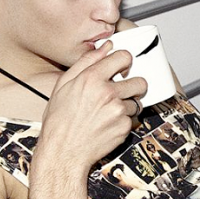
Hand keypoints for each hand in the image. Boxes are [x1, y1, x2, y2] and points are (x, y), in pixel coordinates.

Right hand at [37, 42, 147, 170]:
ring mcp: (118, 111)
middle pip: (139, 81)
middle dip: (133, 85)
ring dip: (127, 105)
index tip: (122, 68)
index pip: (124, 57)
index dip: (124, 62)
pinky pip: (133, 118)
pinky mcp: (124, 127)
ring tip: (109, 111)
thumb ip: (86, 62)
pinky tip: (108, 123)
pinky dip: (124, 120)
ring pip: (137, 101)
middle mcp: (108, 93)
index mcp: (91, 79)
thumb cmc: (60, 120)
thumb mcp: (64, 85)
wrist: (63, 151)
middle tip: (121, 91)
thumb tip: (106, 47)